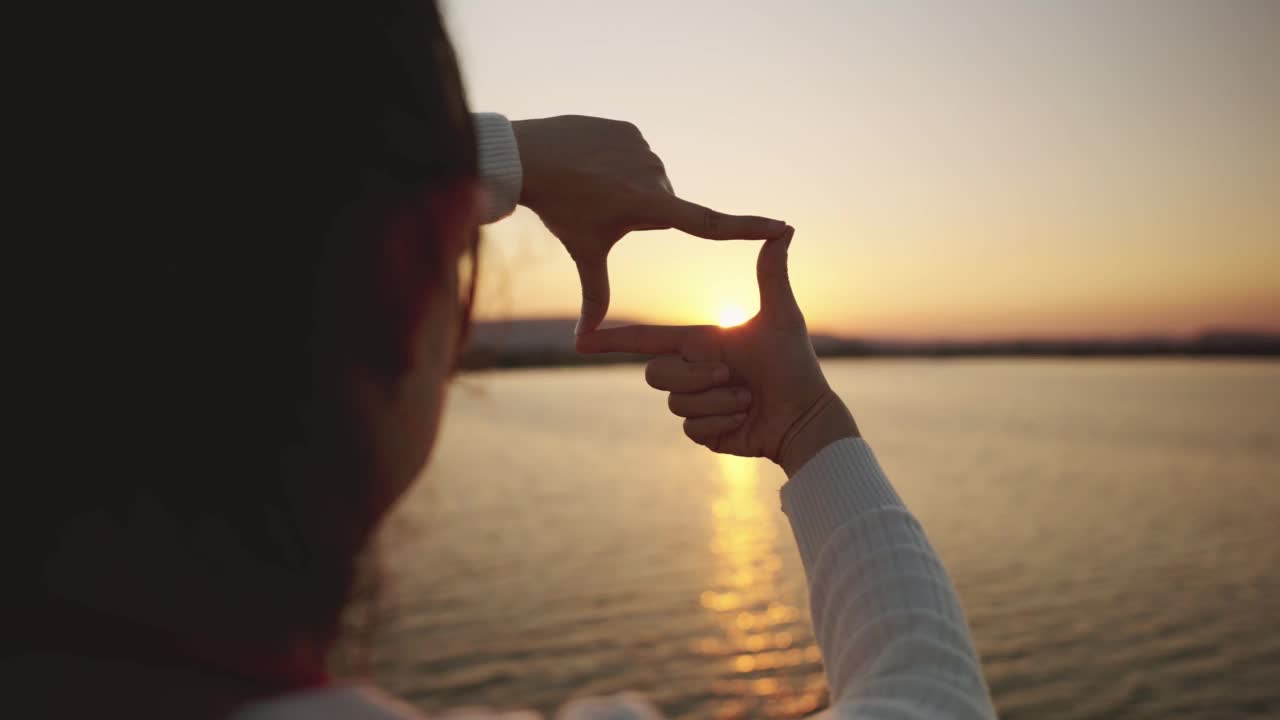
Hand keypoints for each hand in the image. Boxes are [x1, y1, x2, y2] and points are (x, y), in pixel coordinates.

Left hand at [511, 115, 787, 333]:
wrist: (529, 158)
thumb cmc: (560, 210)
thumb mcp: (583, 251)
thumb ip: (594, 294)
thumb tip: (584, 339)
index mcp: (649, 207)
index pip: (708, 224)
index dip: (747, 229)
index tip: (782, 226)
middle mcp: (654, 175)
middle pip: (663, 205)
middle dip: (640, 212)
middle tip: (602, 208)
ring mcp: (643, 148)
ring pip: (649, 179)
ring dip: (629, 186)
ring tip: (594, 185)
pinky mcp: (631, 129)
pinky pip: (634, 153)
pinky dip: (618, 161)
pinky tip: (591, 162)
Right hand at [575, 229, 859, 475]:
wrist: (805, 416)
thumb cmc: (796, 365)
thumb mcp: (781, 316)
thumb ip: (772, 275)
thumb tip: (784, 228)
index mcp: (698, 341)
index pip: (644, 339)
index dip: (611, 339)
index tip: (580, 339)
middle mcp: (691, 371)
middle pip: (655, 374)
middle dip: (694, 376)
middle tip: (731, 374)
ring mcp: (695, 403)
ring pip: (675, 404)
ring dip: (718, 401)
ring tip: (746, 397)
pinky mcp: (703, 431)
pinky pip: (692, 429)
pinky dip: (721, 423)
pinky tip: (744, 418)